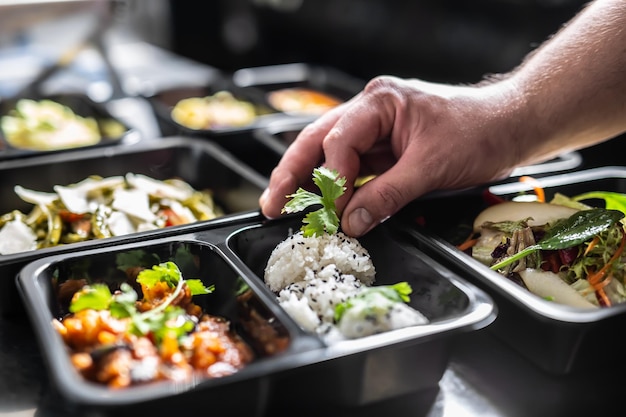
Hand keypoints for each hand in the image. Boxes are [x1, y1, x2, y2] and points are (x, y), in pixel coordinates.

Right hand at [260, 75, 521, 236]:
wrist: (510, 126)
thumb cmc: (478, 132)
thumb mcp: (431, 167)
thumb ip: (388, 196)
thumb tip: (351, 222)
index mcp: (379, 103)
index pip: (339, 140)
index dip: (333, 179)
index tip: (334, 211)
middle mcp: (370, 113)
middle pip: (318, 141)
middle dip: (293, 173)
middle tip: (272, 204)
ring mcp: (375, 132)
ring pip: (330, 156)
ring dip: (310, 183)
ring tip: (286, 208)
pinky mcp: (384, 150)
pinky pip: (353, 170)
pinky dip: (339, 190)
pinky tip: (325, 207)